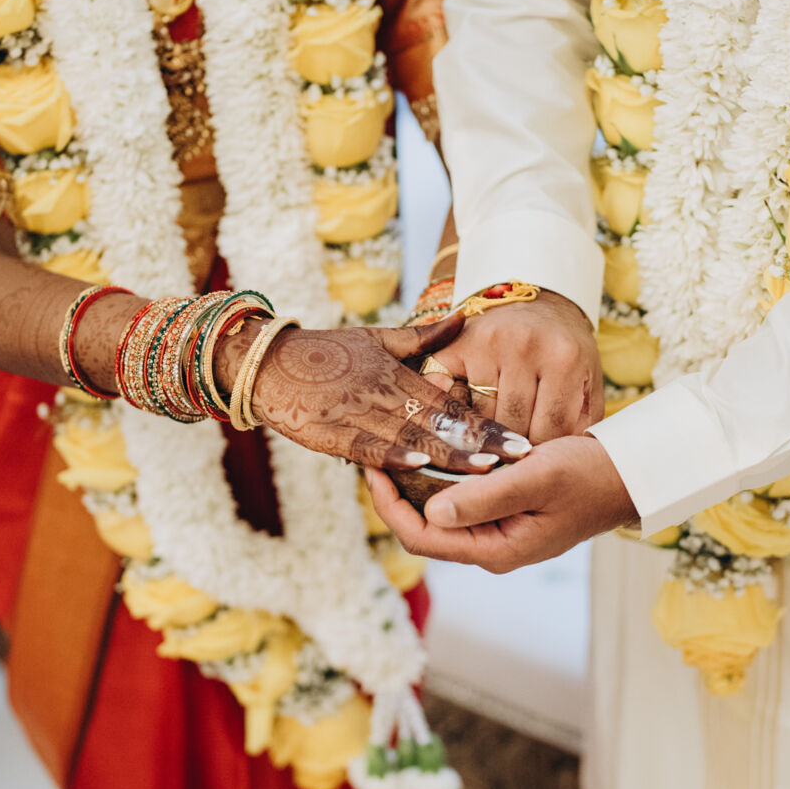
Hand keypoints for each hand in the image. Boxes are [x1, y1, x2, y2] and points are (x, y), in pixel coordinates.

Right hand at [229, 313, 530, 472]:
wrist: (266, 363)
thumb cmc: (326, 353)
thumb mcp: (377, 338)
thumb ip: (423, 337)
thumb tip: (464, 317)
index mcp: (399, 374)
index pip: (453, 404)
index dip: (488, 424)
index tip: (523, 441)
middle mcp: (383, 394)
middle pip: (440, 423)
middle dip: (482, 443)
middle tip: (521, 458)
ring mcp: (357, 413)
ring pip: (409, 437)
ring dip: (447, 455)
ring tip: (484, 472)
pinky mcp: (330, 431)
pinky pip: (365, 446)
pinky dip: (390, 455)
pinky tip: (416, 466)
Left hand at [364, 435, 636, 573]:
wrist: (629, 475)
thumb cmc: (589, 475)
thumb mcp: (537, 478)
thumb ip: (485, 498)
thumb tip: (431, 512)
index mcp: (495, 549)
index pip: (420, 536)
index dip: (388, 504)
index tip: (373, 465)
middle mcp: (490, 546)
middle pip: (423, 526)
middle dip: (395, 491)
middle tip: (375, 449)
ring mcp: (497, 531)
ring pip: (439, 511)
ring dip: (414, 482)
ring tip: (394, 445)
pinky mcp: (504, 512)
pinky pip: (459, 499)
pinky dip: (439, 476)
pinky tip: (430, 448)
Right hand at [424, 290, 602, 442]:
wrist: (539, 305)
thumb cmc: (565, 353)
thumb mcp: (587, 383)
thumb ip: (582, 424)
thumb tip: (556, 464)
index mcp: (564, 358)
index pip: (549, 430)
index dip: (544, 452)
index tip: (537, 458)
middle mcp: (525, 345)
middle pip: (512, 425)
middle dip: (514, 447)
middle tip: (512, 454)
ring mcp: (487, 342)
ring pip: (480, 417)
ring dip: (486, 433)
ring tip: (490, 439)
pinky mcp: (456, 344)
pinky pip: (451, 397)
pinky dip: (457, 413)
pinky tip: (465, 420)